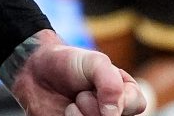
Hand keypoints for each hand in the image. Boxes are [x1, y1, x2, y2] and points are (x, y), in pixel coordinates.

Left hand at [9, 31, 143, 115]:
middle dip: (94, 107)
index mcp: (126, 95)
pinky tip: (67, 113)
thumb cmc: (70, 64)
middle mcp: (114, 113)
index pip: (136, 104)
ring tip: (73, 104)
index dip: (115, 97)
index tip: (95, 85)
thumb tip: (114, 114)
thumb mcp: (95, 61)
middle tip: (81, 94)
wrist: (37, 72)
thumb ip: (111, 83)